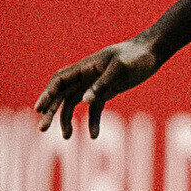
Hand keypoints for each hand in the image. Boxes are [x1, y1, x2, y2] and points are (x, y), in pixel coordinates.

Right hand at [35, 37, 161, 137]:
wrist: (151, 53)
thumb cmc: (135, 56)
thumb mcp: (120, 68)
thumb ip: (103, 83)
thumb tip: (85, 100)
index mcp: (85, 67)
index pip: (59, 80)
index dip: (47, 94)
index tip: (39, 108)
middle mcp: (85, 76)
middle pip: (61, 95)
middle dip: (50, 111)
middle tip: (42, 129)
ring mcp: (93, 85)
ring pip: (72, 103)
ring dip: (66, 120)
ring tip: (66, 137)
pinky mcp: (105, 93)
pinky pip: (94, 109)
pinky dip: (93, 122)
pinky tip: (95, 136)